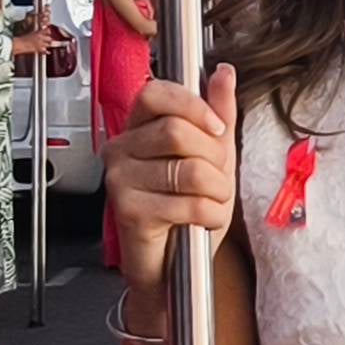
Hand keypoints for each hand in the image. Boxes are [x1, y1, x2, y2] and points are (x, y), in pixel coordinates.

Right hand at [105, 67, 236, 289]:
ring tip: (211, 202)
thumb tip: (223, 73)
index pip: (155, 93)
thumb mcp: (212, 156)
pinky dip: (211, 216)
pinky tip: (203, 221)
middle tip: (216, 178)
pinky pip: (188, 204)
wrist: (172, 270)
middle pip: (177, 131)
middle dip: (214, 158)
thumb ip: (217, 113)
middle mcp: (121, 150)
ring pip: (189, 170)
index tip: (216, 127)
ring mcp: (121, 181)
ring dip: (217, 191)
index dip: (192, 105)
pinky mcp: (129, 211)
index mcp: (138, 129)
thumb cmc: (186, 212)